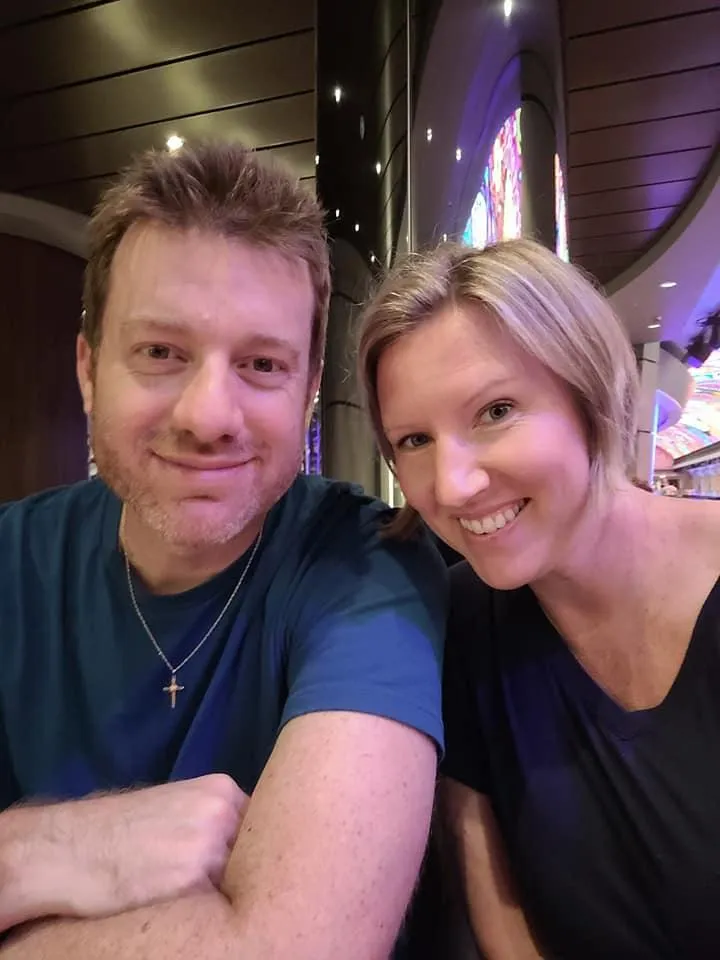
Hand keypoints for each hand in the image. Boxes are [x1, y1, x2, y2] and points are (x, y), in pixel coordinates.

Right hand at [6, 774, 248, 925]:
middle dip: (238, 870)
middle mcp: (223, 815)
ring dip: (222, 893)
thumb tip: (241, 843)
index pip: (259, 825)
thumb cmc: (117, 830)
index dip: (247, 849)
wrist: (68, 849)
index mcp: (221, 790)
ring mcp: (210, 849)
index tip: (236, 863)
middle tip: (210, 882)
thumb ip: (212, 819)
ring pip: (236, 881)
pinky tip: (180, 912)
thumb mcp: (175, 807)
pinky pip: (215, 907)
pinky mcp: (193, 884)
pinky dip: (203, 915)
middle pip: (253, 852)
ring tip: (187, 895)